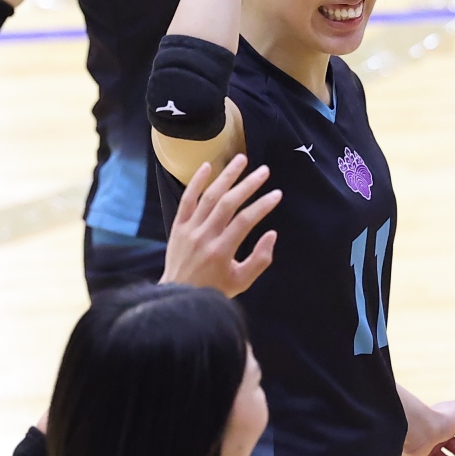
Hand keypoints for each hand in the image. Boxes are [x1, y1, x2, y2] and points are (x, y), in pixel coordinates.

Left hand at [160, 154, 280, 296]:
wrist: (178, 296)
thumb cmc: (214, 290)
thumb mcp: (242, 281)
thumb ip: (259, 260)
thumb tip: (272, 234)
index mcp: (221, 251)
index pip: (245, 221)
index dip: (262, 206)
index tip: (276, 194)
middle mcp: (204, 236)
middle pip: (228, 203)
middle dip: (248, 185)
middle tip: (264, 171)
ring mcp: (189, 230)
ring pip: (208, 197)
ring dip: (226, 176)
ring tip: (241, 159)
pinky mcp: (177, 227)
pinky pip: (186, 200)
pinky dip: (195, 182)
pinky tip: (207, 166)